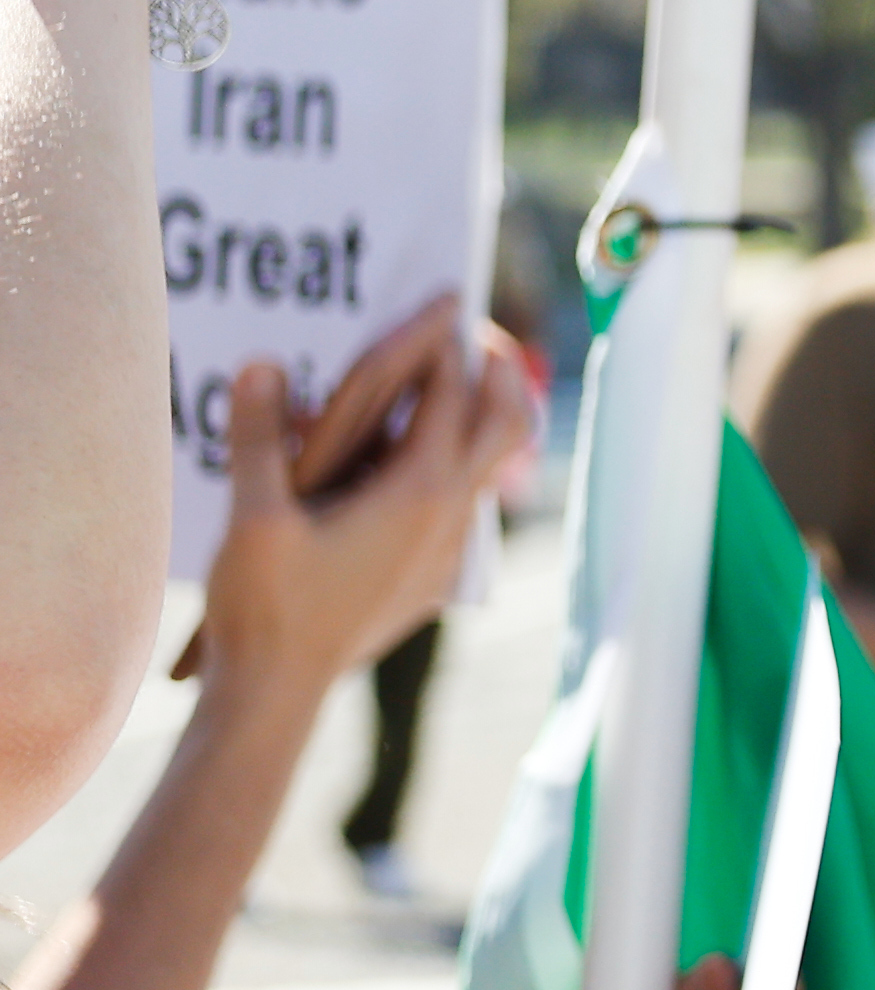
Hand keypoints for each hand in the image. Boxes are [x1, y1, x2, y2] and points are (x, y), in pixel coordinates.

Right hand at [183, 300, 523, 710]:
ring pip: (492, 467)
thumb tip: (263, 364)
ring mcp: (449, 551)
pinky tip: (410, 462)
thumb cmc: (266, 608)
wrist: (278, 692)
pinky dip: (458, 466)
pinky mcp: (433, 577)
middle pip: (506, 423)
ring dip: (483, 419)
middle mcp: (451, 517)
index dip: (445, 340)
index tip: (442, 298)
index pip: (450, 393)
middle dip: (499, 370)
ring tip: (450, 385)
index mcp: (419, 491)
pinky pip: (466, 505)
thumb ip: (258, 436)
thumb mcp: (252, 518)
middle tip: (474, 333)